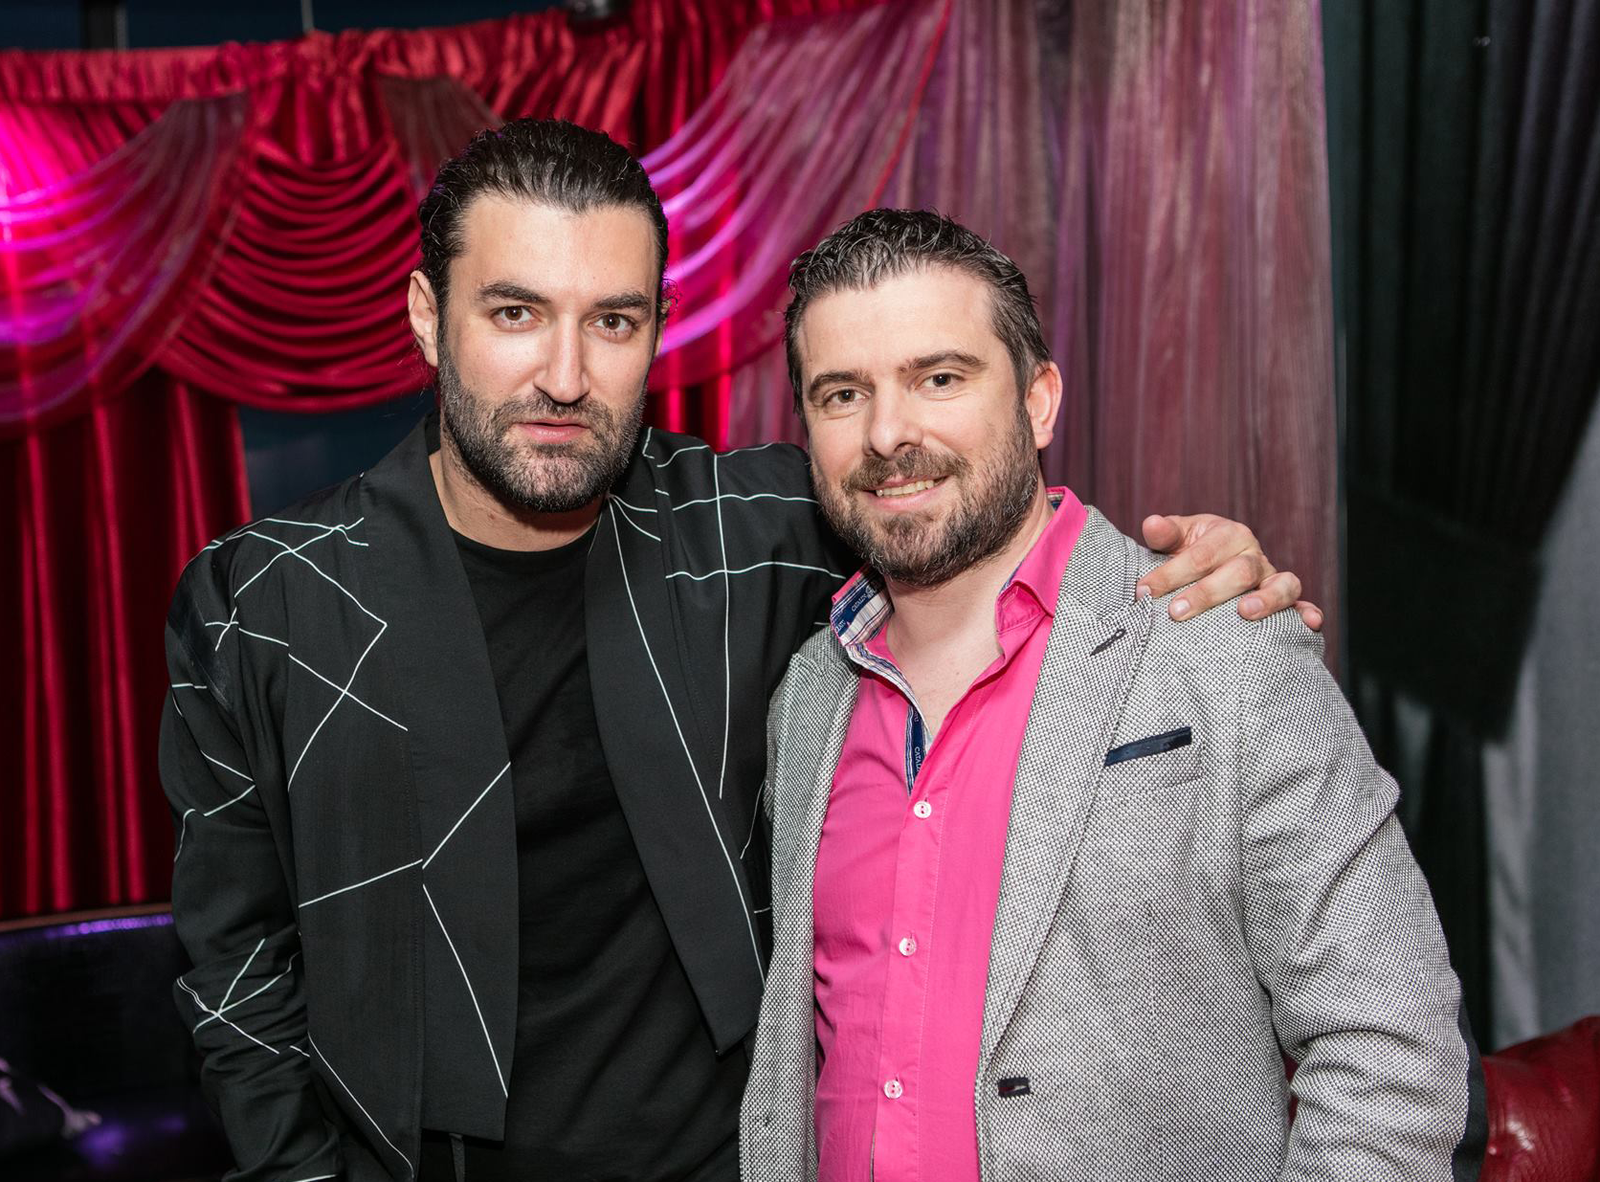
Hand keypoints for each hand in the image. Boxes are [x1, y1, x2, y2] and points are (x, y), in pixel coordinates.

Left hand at [1137, 514, 1323, 631]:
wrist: (1214, 562)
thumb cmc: (1192, 550)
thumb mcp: (1177, 538)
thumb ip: (1165, 534)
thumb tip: (1152, 523)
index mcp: (1228, 534)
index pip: (1200, 555)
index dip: (1170, 574)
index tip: (1144, 592)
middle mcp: (1254, 554)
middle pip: (1239, 571)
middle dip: (1207, 592)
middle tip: (1176, 613)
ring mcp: (1271, 577)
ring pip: (1281, 584)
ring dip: (1266, 599)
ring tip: (1244, 613)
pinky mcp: (1285, 600)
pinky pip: (1301, 605)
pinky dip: (1309, 612)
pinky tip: (1309, 624)